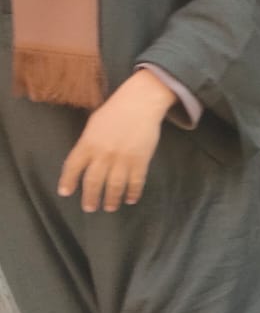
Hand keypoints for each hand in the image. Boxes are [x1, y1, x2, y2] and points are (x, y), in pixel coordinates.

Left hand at [58, 68, 175, 212]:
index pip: (73, 166)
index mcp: (88, 142)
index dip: (68, 181)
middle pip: (94, 181)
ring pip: (115, 185)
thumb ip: (89, 143)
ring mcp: (123, 158)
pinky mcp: (140, 161)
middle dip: (90, 197)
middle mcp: (103, 153)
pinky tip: (130, 199)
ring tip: (109, 207)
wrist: (140, 104)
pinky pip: (136, 182)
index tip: (65, 193)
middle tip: (89, 208)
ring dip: (111, 199)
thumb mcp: (94, 125)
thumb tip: (86, 161)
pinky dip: (133, 192)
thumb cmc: (115, 111)